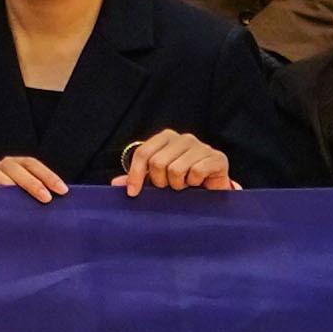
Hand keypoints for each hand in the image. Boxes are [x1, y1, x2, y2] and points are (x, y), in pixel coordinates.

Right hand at [0, 155, 71, 204]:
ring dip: (6, 182)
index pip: (32, 164)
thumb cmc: (23, 206)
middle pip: (15, 168)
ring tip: (17, 197)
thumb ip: (44, 195)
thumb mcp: (35, 197)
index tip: (63, 191)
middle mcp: (3, 166)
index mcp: (19, 164)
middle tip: (46, 199)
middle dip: (32, 182)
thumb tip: (64, 198)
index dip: (48, 176)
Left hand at [118, 130, 237, 193]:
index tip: (133, 193)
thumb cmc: (182, 181)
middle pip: (157, 163)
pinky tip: (198, 184)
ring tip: (185, 185)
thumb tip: (115, 183)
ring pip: (176, 170)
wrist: (213, 189)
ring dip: (178, 185)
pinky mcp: (217, 157)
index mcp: (166, 137)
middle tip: (170, 187)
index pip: (143, 153)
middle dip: (160, 182)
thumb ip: (137, 178)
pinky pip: (196, 173)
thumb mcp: (157, 179)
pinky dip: (194, 184)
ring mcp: (201, 146)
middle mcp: (183, 138)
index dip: (135, 174)